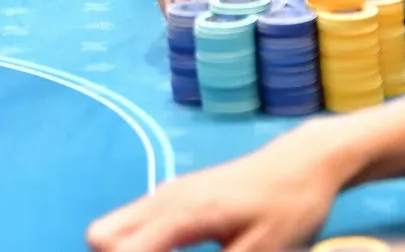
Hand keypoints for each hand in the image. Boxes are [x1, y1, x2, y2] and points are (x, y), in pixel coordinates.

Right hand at [86, 123, 345, 251]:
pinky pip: (136, 223)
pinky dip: (140, 245)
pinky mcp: (175, 196)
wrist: (304, 162)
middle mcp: (164, 199)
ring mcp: (166, 194)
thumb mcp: (261, 251)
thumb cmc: (289, 208)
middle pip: (100, 235)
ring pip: (114, 227)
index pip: (120, 248)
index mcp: (183, 213)